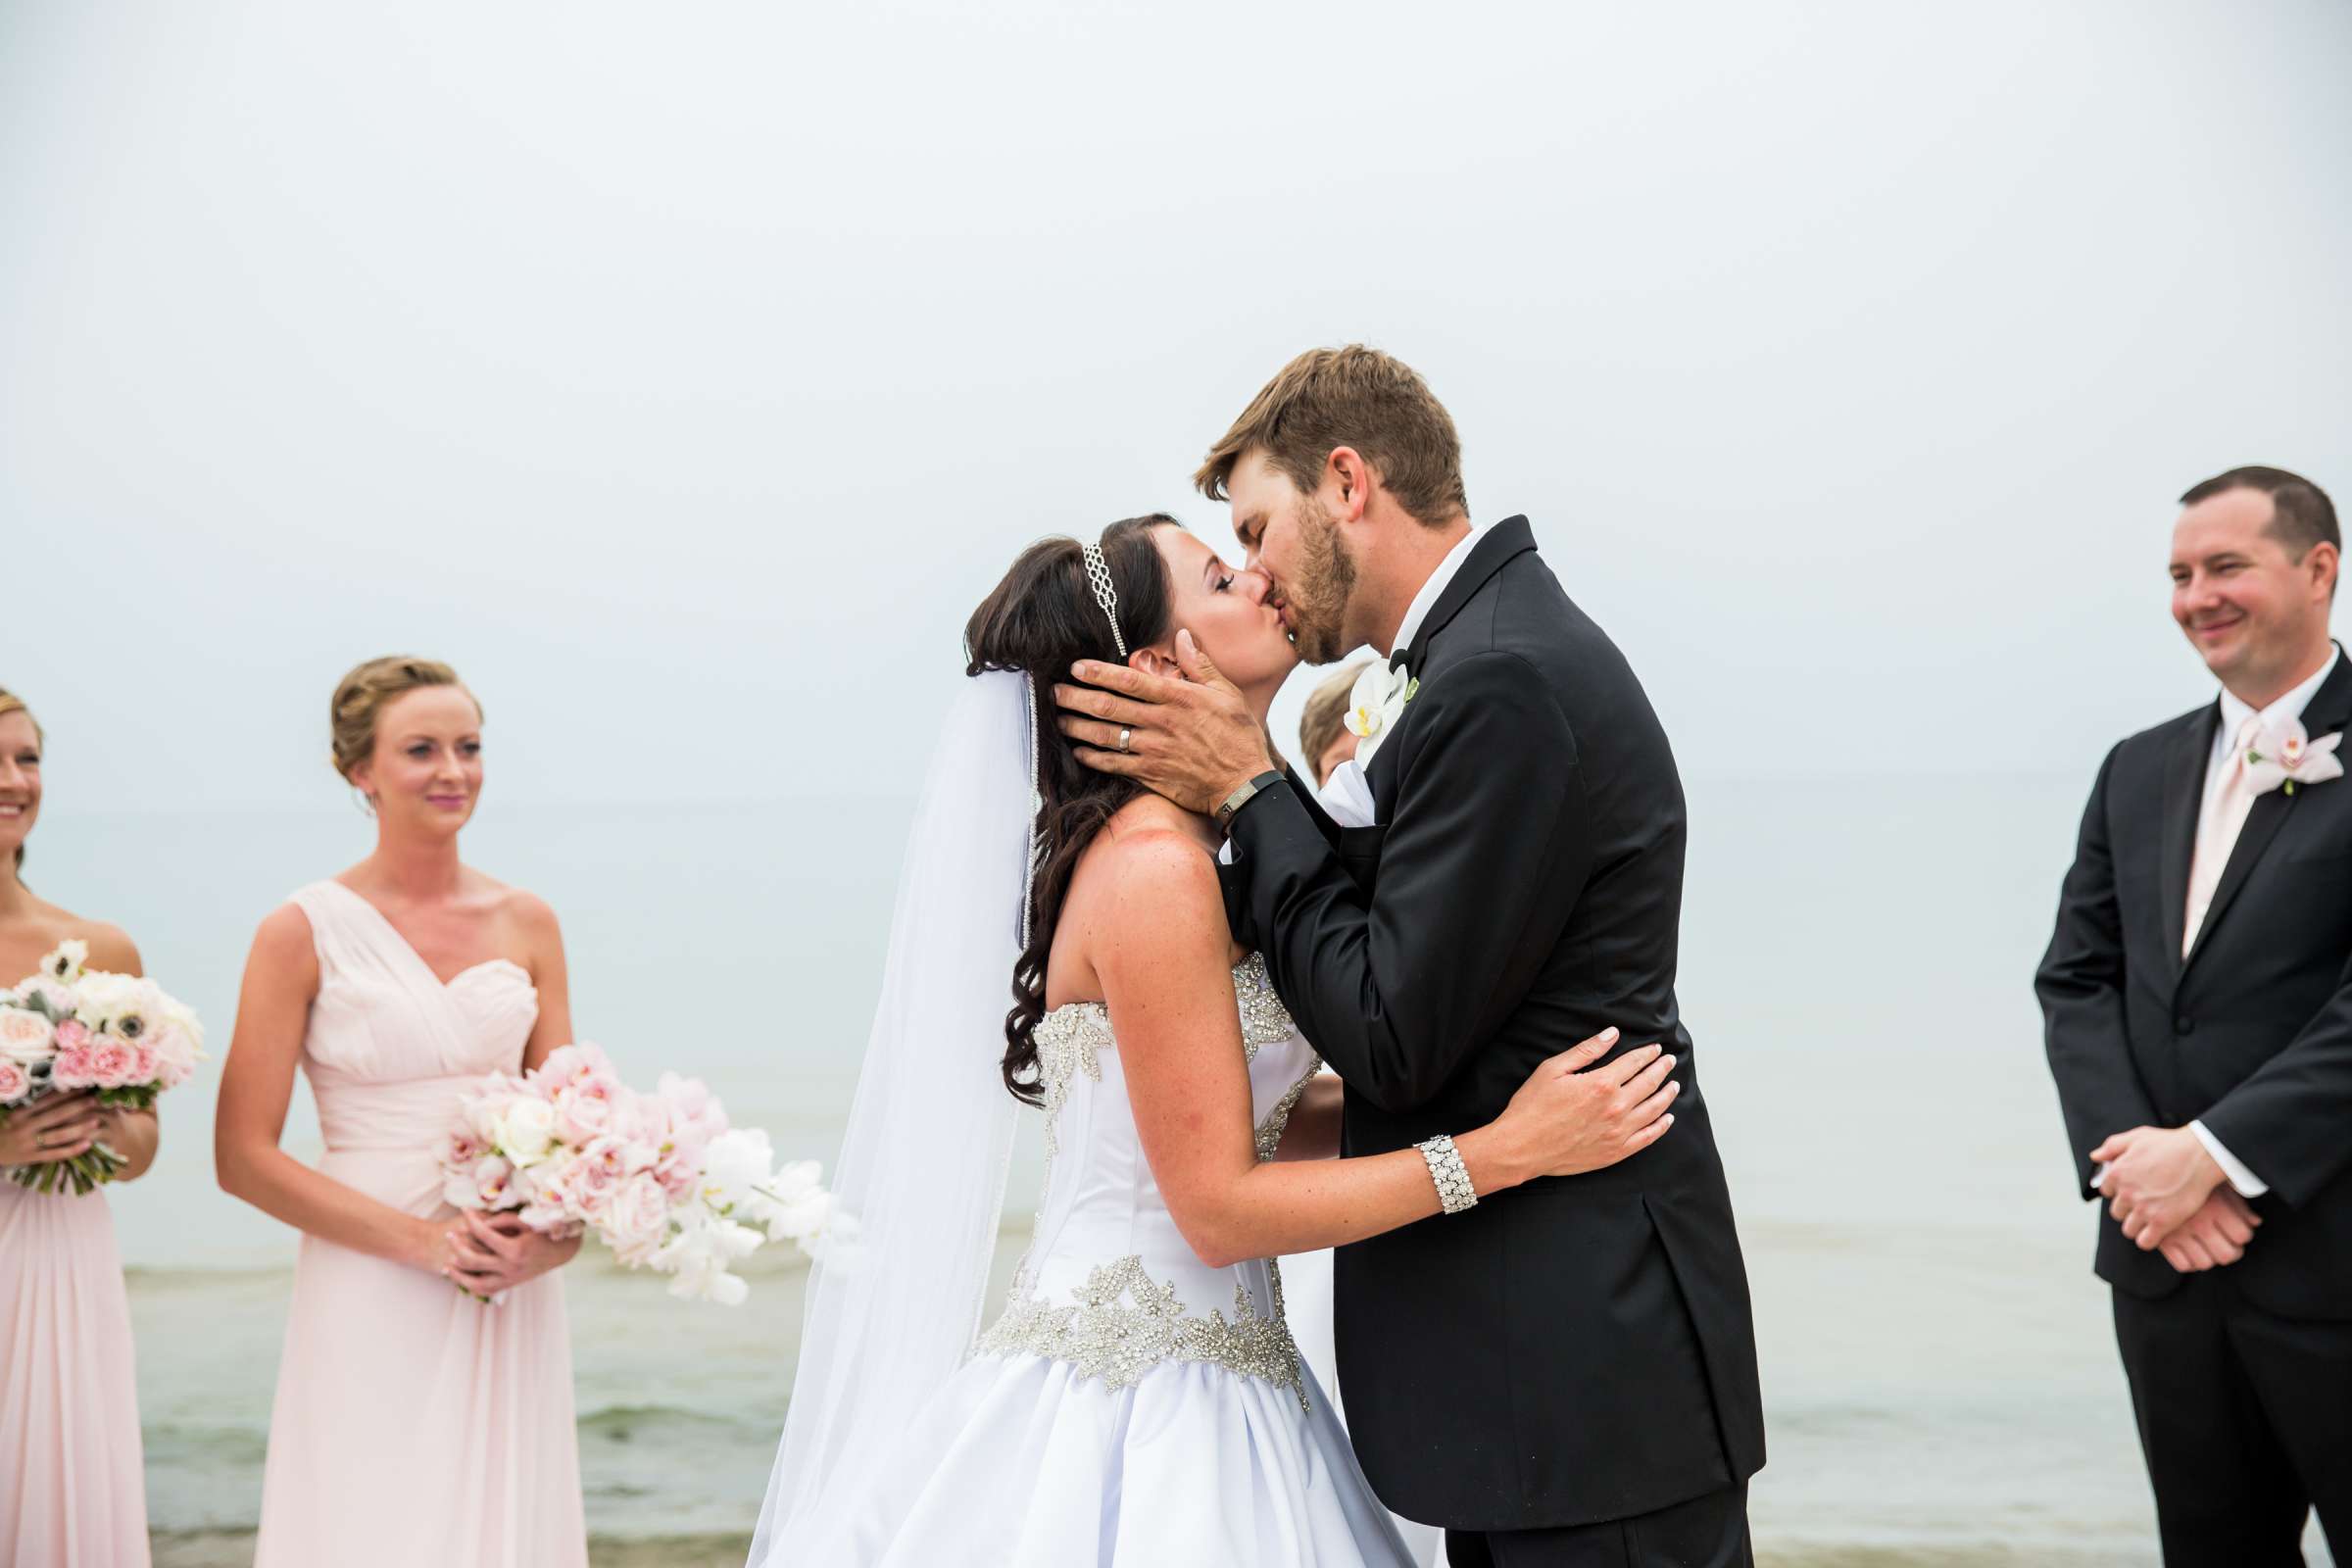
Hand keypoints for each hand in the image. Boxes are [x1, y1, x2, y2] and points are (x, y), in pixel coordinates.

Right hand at [0, 1091, 103, 1166]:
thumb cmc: (5, 1129)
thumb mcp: (15, 1115)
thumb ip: (34, 1107)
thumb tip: (61, 1093)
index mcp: (21, 1114)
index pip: (47, 1101)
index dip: (67, 1094)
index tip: (84, 1088)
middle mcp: (25, 1127)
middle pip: (56, 1116)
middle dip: (77, 1107)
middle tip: (95, 1100)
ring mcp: (29, 1144)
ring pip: (59, 1136)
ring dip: (79, 1128)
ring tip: (96, 1120)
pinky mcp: (32, 1158)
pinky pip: (55, 1154)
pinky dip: (72, 1149)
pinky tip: (88, 1144)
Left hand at [444, 1209, 582, 1295]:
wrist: (561, 1251)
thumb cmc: (544, 1231)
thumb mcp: (526, 1221)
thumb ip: (502, 1221)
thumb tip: (479, 1224)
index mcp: (516, 1249)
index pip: (484, 1234)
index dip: (471, 1220)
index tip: (464, 1210)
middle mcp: (510, 1267)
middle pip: (474, 1260)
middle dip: (457, 1246)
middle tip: (449, 1234)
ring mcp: (510, 1279)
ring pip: (475, 1282)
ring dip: (459, 1274)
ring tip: (446, 1264)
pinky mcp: (510, 1285)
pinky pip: (485, 1290)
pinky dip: (469, 1285)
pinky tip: (459, 1277)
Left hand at [1055, 631, 1275, 815]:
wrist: (1244, 783)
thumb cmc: (1238, 736)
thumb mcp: (1226, 693)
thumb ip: (1199, 665)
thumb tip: (1183, 636)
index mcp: (1178, 698)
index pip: (1129, 681)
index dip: (1098, 673)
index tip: (1077, 668)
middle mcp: (1161, 722)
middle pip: (1109, 707)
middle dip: (1077, 698)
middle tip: (1056, 692)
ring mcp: (1154, 750)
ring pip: (1106, 736)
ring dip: (1078, 727)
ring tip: (1060, 719)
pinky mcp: (1152, 774)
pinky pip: (1115, 765)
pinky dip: (1094, 758)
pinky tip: (1079, 752)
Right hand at [1491, 1031, 1679, 1182]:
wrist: (1522, 1147)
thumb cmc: (1532, 1106)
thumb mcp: (1553, 1069)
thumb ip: (1586, 1050)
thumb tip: (1611, 1034)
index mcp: (1601, 1084)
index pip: (1633, 1063)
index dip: (1647, 1053)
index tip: (1656, 1048)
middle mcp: (1615, 1107)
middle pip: (1648, 1083)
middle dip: (1661, 1069)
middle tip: (1670, 1060)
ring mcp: (1618, 1132)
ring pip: (1653, 1110)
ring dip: (1666, 1095)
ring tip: (1674, 1085)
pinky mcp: (1615, 1152)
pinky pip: (1647, 1138)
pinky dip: (1661, 1127)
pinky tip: (1667, 1119)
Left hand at [2092, 1126, 2227, 1250]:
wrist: (2200, 1156)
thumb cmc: (2170, 1144)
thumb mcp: (2137, 1137)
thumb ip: (2112, 1146)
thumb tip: (2095, 1157)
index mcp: (2117, 1173)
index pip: (2107, 1191)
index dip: (2119, 1191)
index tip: (2133, 1190)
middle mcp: (2126, 1193)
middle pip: (2117, 1212)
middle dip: (2128, 1209)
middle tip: (2145, 1205)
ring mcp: (2143, 1209)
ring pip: (2129, 1229)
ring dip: (2137, 1226)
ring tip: (2151, 1220)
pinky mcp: (2162, 1222)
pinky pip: (2145, 1241)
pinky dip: (2148, 1239)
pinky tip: (2157, 1232)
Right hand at [2158, 1186, 2261, 1273]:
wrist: (2148, 1173)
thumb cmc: (2187, 1177)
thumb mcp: (2215, 1185)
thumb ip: (2238, 1205)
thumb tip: (2255, 1222)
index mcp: (2215, 1207)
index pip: (2242, 1235)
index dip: (2244, 1235)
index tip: (2238, 1231)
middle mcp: (2199, 1222)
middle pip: (2227, 1255)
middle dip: (2231, 1252)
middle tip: (2227, 1245)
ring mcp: (2179, 1233)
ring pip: (2205, 1263)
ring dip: (2210, 1259)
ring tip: (2208, 1248)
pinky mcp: (2161, 1240)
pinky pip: (2182, 1265)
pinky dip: (2189, 1262)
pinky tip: (2190, 1250)